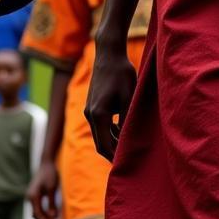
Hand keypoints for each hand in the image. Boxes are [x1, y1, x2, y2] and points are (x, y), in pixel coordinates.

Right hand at [27, 158, 59, 218]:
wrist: (46, 163)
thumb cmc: (50, 174)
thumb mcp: (52, 188)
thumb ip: (51, 202)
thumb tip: (53, 216)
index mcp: (33, 195)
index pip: (38, 213)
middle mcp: (29, 197)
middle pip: (36, 214)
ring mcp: (30, 196)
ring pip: (36, 212)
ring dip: (44, 218)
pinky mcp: (34, 195)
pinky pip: (37, 207)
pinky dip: (43, 213)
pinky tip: (51, 215)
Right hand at [85, 41, 135, 161]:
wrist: (108, 53)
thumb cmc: (122, 73)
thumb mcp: (129, 98)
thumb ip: (127, 120)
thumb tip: (128, 140)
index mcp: (98, 115)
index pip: (105, 146)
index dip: (117, 157)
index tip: (130, 164)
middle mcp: (90, 114)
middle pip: (100, 144)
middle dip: (113, 153)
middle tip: (130, 161)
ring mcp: (88, 109)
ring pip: (99, 134)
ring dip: (111, 142)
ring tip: (128, 145)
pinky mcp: (91, 104)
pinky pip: (98, 125)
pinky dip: (108, 131)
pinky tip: (121, 128)